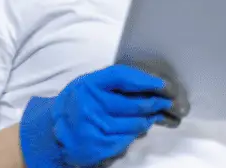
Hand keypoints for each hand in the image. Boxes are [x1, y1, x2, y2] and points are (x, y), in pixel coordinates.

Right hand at [19, 65, 179, 167]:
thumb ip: (116, 82)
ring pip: (136, 124)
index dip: (147, 80)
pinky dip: (135, 135)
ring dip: (149, 120)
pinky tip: (138, 130)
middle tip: (173, 103)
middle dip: (158, 104)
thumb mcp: (90, 85)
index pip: (123, 78)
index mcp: (89, 85)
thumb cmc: (78, 104)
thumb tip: (153, 83)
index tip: (166, 85)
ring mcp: (94, 128)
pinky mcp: (98, 147)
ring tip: (156, 116)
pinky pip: (127, 140)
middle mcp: (91, 105)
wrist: (52, 132)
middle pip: (135, 104)